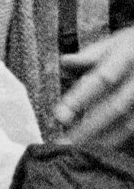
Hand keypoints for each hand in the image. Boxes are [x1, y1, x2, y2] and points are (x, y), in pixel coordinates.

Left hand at [55, 25, 133, 146]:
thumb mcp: (120, 41)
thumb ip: (94, 54)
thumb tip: (66, 61)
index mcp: (129, 55)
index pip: (101, 79)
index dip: (81, 98)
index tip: (60, 115)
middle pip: (114, 107)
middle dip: (89, 127)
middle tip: (66, 141)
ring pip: (129, 122)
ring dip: (105, 137)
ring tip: (82, 148)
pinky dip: (121, 138)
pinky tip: (105, 146)